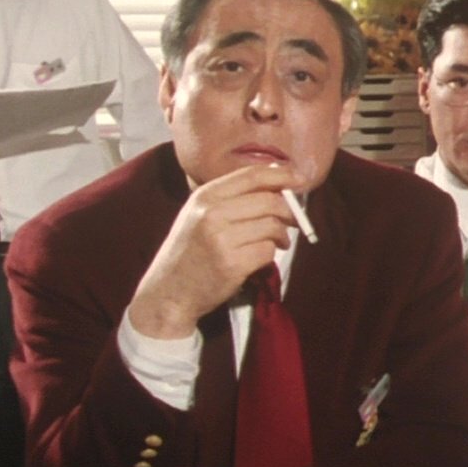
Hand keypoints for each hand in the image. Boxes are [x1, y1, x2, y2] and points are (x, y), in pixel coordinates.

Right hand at [128, 164, 298, 338]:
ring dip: (281, 236)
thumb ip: (232, 198)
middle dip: (290, 211)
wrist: (167, 291)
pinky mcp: (232, 264)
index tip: (300, 180)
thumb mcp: (199, 215)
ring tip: (277, 242)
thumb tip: (279, 184)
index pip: (252, 175)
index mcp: (205, 196)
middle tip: (295, 220)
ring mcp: (221, 239)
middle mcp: (211, 213)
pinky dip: (270, 255)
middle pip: (270, 201)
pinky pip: (268, 251)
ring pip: (272, 226)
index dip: (282, 175)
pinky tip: (258, 259)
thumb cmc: (190, 252)